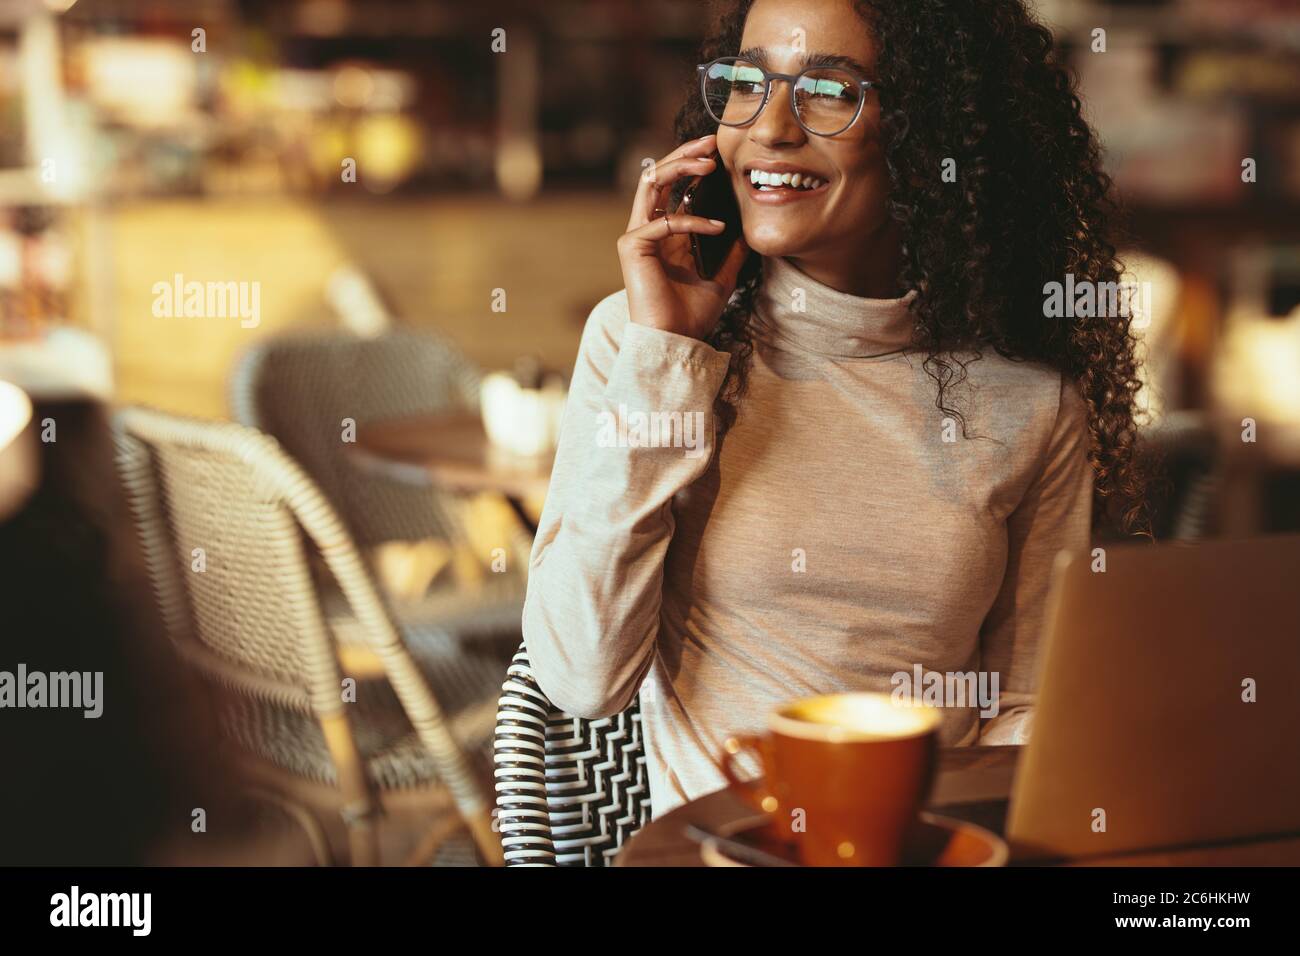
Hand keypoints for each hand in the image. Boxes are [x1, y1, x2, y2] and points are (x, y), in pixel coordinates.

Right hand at [617, 134, 749, 339]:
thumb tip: (750, 232)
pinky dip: (692, 221)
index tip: (720, 153)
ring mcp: (637, 236)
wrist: (676, 341)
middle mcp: (649, 230)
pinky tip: (717, 228)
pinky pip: (664, 222)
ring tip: (708, 162)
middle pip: (659, 176)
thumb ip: (732, 253)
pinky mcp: (632, 247)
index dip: (694, 165)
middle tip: (712, 141)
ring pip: (651, 184)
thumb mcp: (722, 277)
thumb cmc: (692, 316)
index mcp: (666, 234)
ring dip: (679, 166)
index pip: (675, 186)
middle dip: (685, 154)